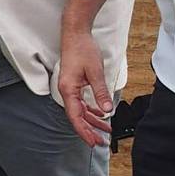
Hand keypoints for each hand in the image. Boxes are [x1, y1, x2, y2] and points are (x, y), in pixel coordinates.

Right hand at [56, 28, 111, 146]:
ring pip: (81, 111)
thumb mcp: (95, 71)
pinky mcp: (75, 85)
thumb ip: (100, 92)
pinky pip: (82, 102)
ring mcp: (70, 88)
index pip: (75, 116)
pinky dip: (92, 110)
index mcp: (68, 89)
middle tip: (100, 142)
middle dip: (89, 130)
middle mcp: (67, 91)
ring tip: (105, 130)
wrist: (75, 34)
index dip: (84, 131)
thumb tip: (107, 110)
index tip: (92, 141)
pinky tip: (101, 115)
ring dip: (93, 121)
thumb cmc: (82, 49)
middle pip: (77, 117)